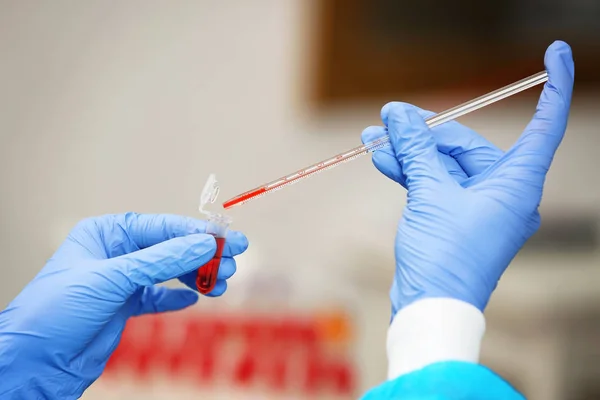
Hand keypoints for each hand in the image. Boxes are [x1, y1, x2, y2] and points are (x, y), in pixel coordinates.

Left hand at [0, 213, 247, 399]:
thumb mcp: (112, 278)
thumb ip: (161, 260)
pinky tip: (194, 297)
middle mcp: (115, 253)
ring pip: (168, 272)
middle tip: (232, 262)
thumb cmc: (55, 310)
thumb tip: (201, 244)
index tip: (226, 240)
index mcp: (106, 233)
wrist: (34, 362)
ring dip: (195, 277)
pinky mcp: (123, 307)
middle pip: (169, 248)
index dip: (197, 233)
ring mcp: (120, 281)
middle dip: (201, 255)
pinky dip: (177, 296)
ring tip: (220, 283)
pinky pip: (158, 297)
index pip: (161, 227)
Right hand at [361, 41, 573, 315]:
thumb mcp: (429, 193)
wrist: (430, 307)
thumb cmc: (444, 255)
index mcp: (517, 184)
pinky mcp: (452, 218)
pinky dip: (409, 171)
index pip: (545, 126)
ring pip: (444, 165)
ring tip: (373, 137)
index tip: (556, 54)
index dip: (553, 88)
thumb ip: (416, 149)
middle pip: (468, 145)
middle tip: (389, 117)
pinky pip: (433, 184)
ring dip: (409, 151)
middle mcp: (503, 193)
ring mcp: (476, 207)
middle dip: (426, 132)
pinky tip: (382, 158)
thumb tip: (397, 114)